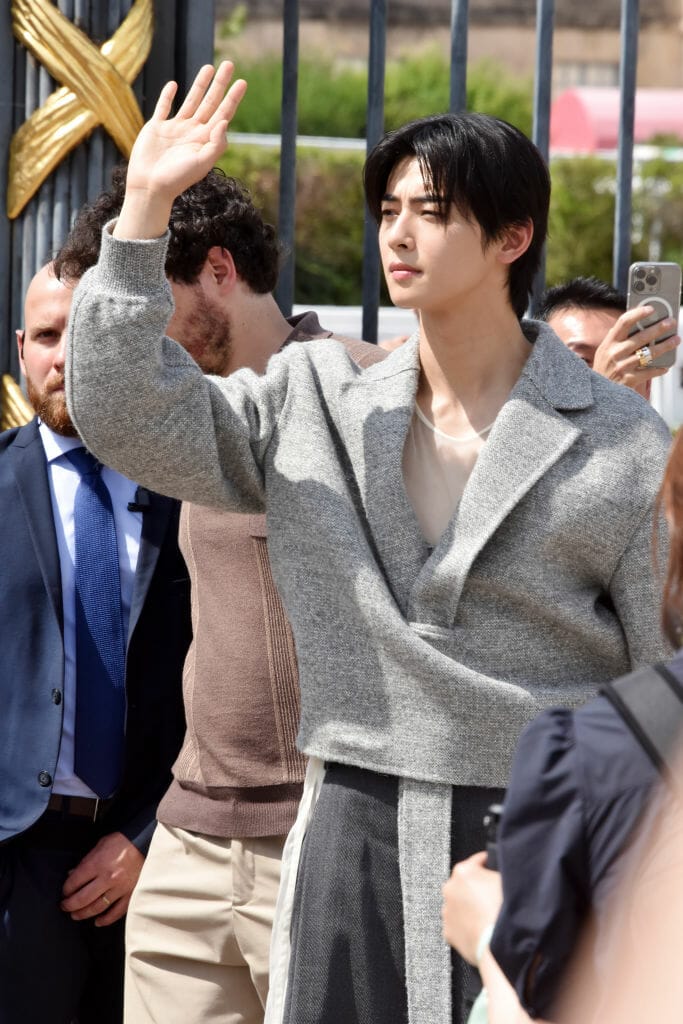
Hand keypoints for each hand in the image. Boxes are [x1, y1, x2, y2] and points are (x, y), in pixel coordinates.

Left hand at [60, 831, 144, 926]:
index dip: (66, 889)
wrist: (145, 842)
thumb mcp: (100, 845)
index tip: (64, 892)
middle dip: (70, 905)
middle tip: (65, 906)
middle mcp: (108, 877)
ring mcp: (120, 888)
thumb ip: (86, 861)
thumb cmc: (122, 842)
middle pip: (83, 898)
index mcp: (98, 863)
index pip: (75, 882)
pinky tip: (98, 921)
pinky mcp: (130, 894)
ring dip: (83, 914)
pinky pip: (116, 912)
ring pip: (97, 907)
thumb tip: (72, 874)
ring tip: (76, 915)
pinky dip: (106, 919)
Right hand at [115, 61, 246, 239]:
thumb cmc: (178, 179)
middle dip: (220, 84)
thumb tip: (225, 121)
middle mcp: (193, 132)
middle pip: (210, 103)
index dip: (233, 98)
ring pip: (190, 101)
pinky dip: (168, 96)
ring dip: (200, 85)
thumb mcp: (202, 163)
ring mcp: (175, 129)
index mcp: (205, 140)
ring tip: (209, 67)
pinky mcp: (157, 128)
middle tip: (229, 64)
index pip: (223, 114)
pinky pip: (164, 108)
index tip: (242, 81)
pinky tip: (174, 85)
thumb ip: (216, 143)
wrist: (150, 186)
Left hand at [442, 851, 501, 962]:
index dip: (489, 863)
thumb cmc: (504, 912)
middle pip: (465, 883)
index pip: (477, 861)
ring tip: (486, 915)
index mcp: (464, 871)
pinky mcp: (447, 930)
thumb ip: (498, 873)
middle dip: (477, 888)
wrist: (497, 944)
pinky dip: (465, 925)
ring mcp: (447, 910)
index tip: (493, 866)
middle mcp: (450, 888)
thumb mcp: (506, 881)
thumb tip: (498, 874)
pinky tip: (479, 928)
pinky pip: (457, 924)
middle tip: (492, 896)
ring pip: (459, 904)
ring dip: (469, 907)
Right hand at [592, 306, 679, 397]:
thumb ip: (617, 338)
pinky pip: (648, 372)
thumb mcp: (605, 352)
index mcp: (609, 343)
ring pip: (648, 354)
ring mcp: (621, 367)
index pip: (623, 323)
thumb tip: (637, 322)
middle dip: (658, 328)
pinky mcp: (627, 381)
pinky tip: (665, 366)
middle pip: (640, 337)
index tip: (651, 309)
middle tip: (671, 322)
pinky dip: (658, 369)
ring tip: (676, 340)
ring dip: (665, 346)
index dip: (638, 314)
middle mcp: (614, 353)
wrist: (596, 395)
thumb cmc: (604, 369)